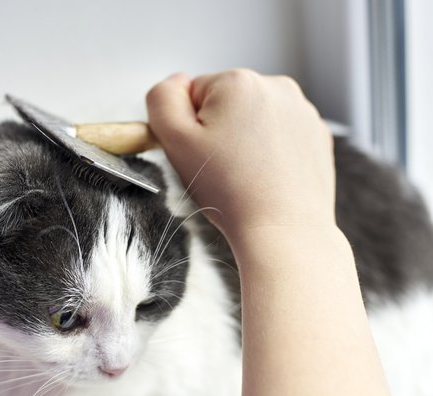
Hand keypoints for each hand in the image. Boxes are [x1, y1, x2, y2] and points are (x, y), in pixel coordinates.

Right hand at [146, 70, 334, 238]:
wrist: (282, 230)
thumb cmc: (232, 192)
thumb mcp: (175, 142)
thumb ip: (162, 100)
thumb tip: (174, 82)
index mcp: (238, 82)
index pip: (194, 93)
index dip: (189, 127)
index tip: (201, 152)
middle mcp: (276, 88)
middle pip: (225, 103)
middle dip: (218, 131)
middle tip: (222, 167)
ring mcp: (301, 111)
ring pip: (253, 119)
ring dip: (244, 141)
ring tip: (244, 174)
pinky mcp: (315, 134)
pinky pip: (279, 135)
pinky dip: (269, 152)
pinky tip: (266, 176)